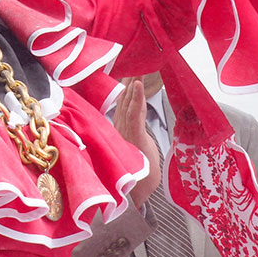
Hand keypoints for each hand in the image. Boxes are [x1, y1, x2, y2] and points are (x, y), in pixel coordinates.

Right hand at [113, 78, 160, 207]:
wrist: (135, 195)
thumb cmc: (135, 175)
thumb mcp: (131, 156)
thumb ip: (127, 143)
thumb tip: (130, 133)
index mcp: (119, 132)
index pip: (122, 107)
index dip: (124, 90)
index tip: (129, 73)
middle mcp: (119, 129)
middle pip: (124, 101)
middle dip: (129, 81)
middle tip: (135, 62)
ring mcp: (124, 131)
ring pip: (128, 103)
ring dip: (133, 84)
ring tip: (138, 67)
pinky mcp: (132, 135)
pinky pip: (134, 113)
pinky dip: (135, 98)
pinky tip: (137, 84)